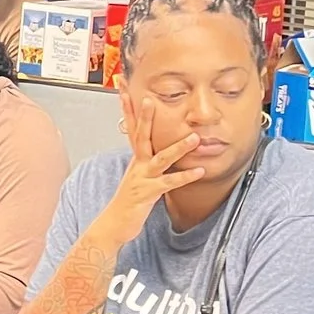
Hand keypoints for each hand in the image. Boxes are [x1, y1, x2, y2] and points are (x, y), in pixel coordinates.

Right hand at [92, 98, 203, 242]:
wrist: (114, 224)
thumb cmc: (128, 201)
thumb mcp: (137, 176)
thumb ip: (146, 161)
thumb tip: (153, 149)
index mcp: (135, 159)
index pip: (132, 128)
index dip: (129, 109)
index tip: (125, 90)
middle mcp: (137, 165)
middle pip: (141, 136)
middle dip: (146, 117)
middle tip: (150, 99)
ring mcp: (142, 178)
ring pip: (161, 159)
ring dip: (178, 147)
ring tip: (194, 137)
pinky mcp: (148, 193)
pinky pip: (169, 183)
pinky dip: (184, 177)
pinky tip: (199, 171)